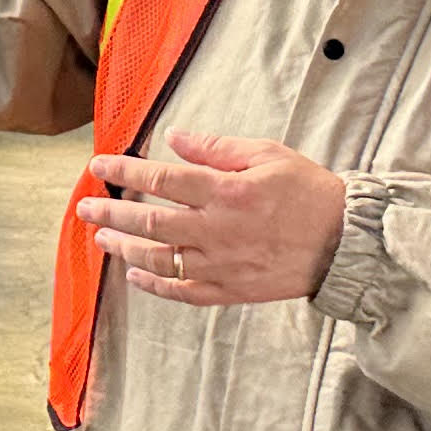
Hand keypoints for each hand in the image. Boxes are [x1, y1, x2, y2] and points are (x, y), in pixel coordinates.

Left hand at [76, 130, 344, 306]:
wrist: (345, 241)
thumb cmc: (308, 192)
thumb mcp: (266, 154)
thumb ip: (216, 148)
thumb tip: (174, 138)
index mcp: (225, 192)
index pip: (161, 180)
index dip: (124, 172)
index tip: (98, 166)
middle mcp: (217, 230)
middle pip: (149, 223)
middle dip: (110, 214)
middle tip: (85, 208)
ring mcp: (222, 264)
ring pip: (159, 260)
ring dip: (124, 249)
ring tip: (101, 239)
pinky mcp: (231, 289)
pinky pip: (183, 292)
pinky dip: (155, 285)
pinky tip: (135, 274)